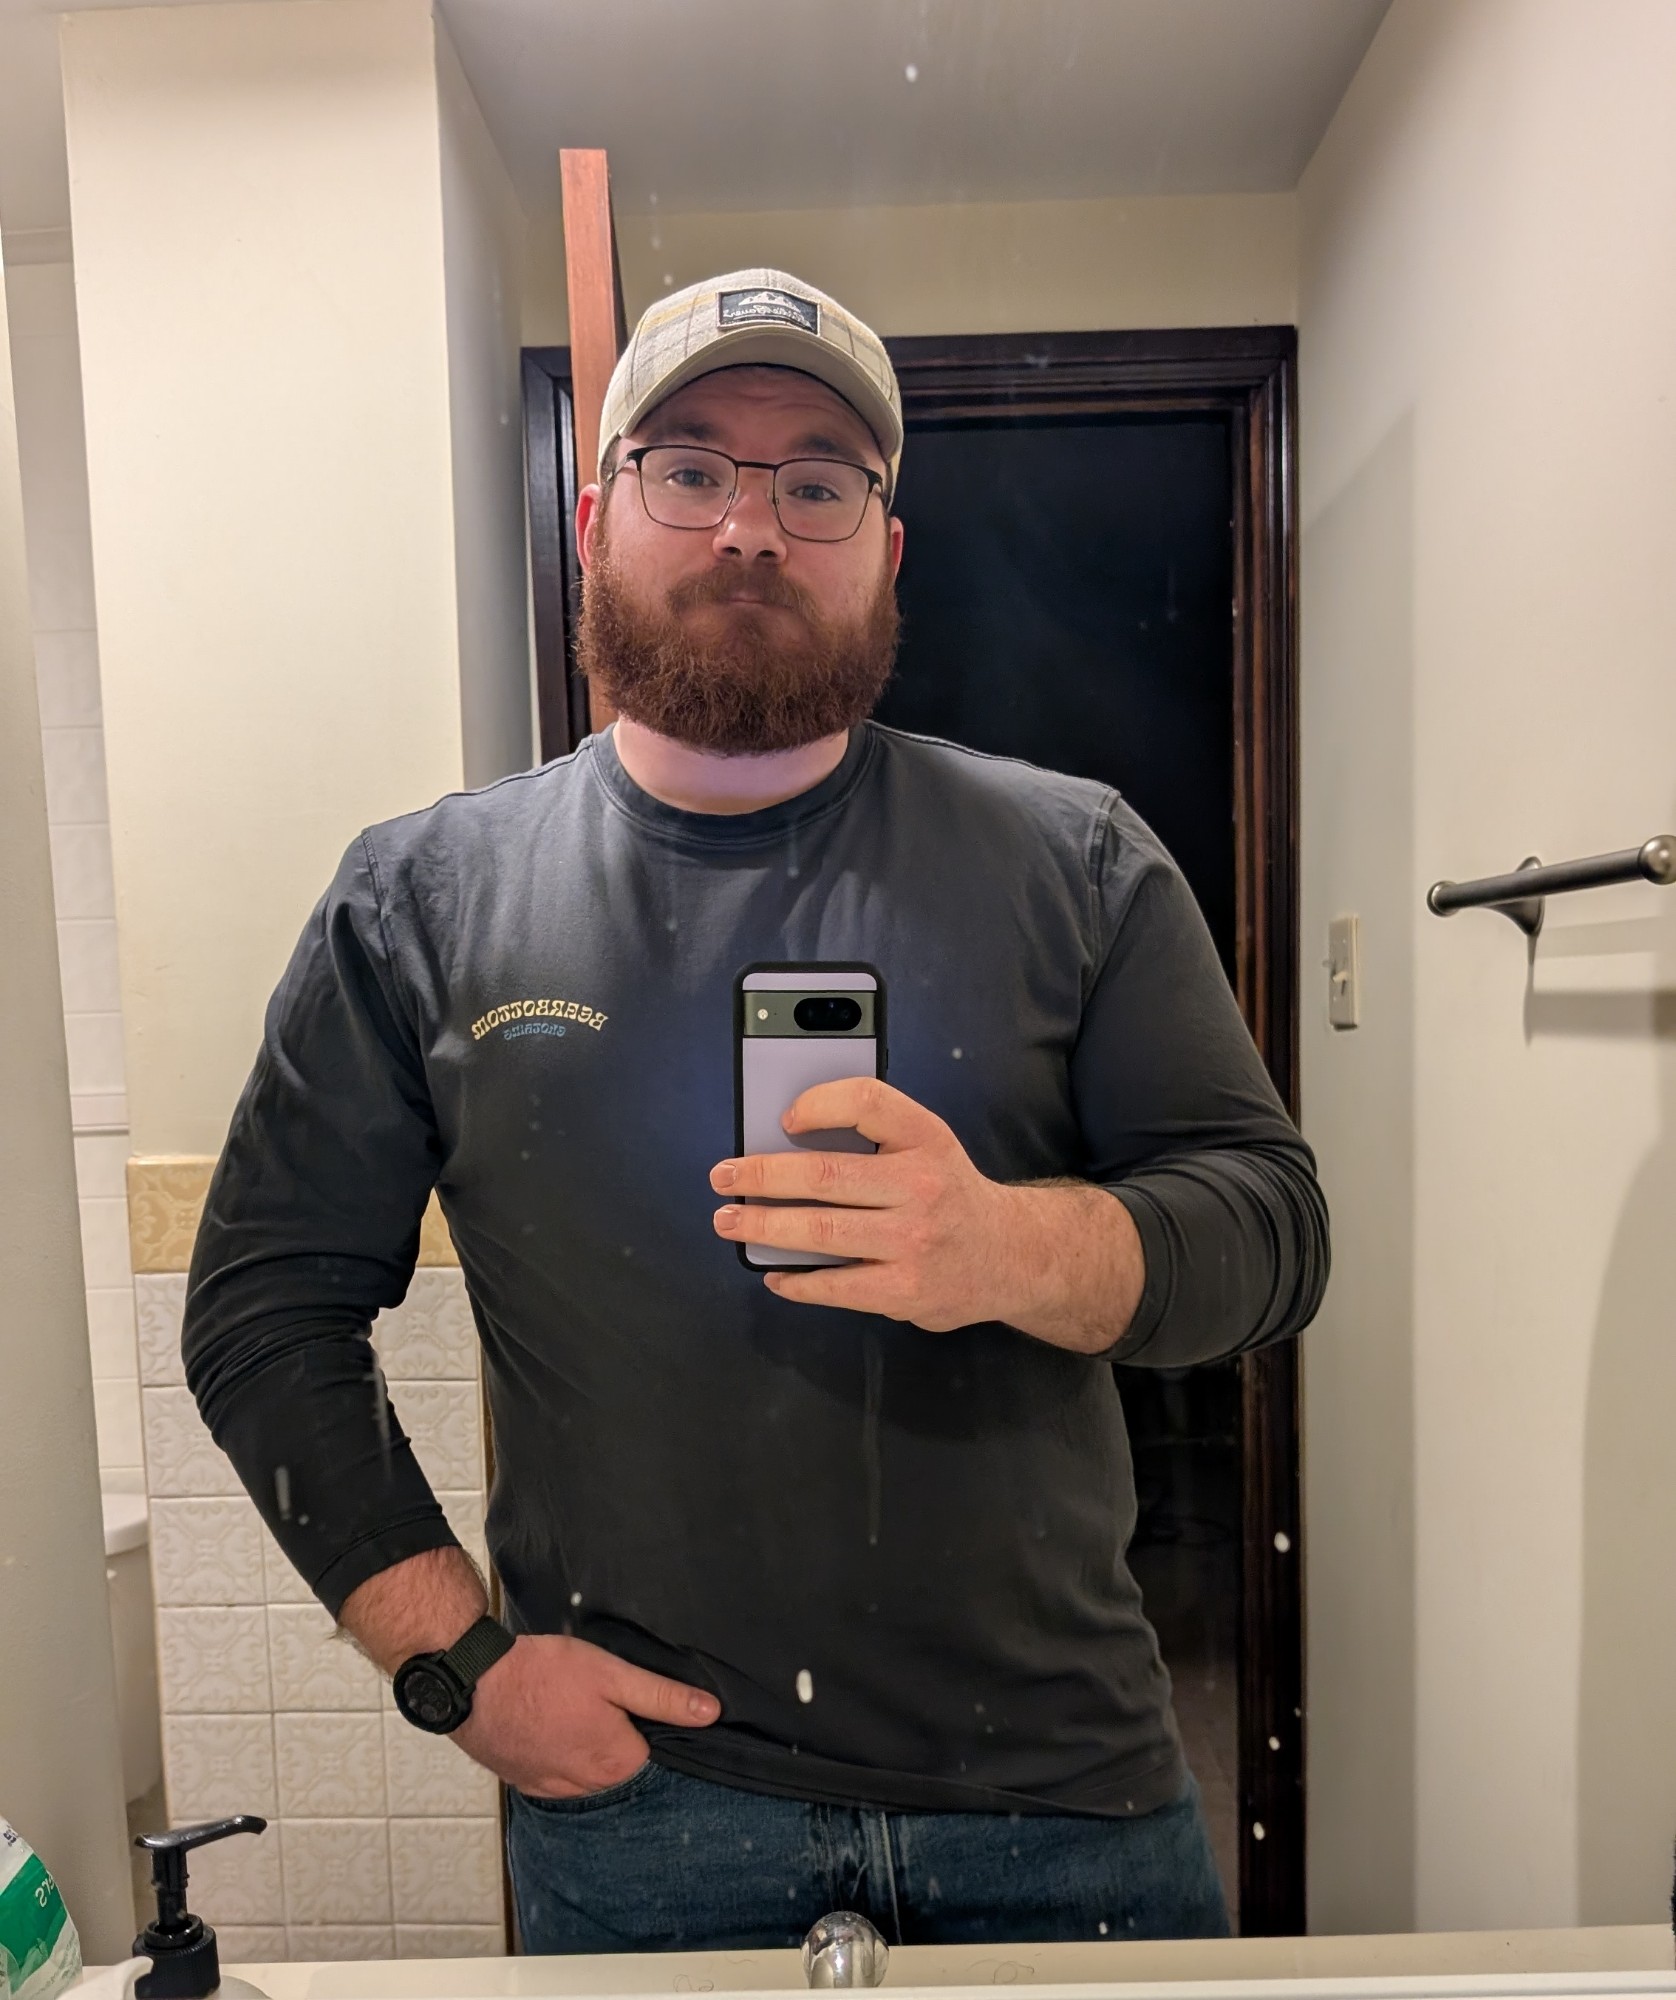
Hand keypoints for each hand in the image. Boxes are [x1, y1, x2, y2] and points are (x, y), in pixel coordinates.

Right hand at [453, 1633, 719, 1797]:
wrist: (473, 1683)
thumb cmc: (544, 1673)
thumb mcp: (612, 1674)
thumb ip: (662, 1697)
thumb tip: (711, 1714)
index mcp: (618, 1761)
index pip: (653, 1749)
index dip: (645, 1719)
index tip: (629, 1698)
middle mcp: (589, 1786)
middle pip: (620, 1762)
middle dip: (617, 1735)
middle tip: (596, 1698)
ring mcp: (553, 1788)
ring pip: (588, 1770)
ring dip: (586, 1746)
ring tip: (570, 1710)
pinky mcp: (525, 1782)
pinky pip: (557, 1773)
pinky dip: (558, 1754)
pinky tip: (548, 1725)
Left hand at [706, 1078, 1039, 1330]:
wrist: (1011, 1255)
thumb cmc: (949, 1193)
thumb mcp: (928, 1144)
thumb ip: (873, 1135)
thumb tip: (786, 1142)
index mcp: (926, 1137)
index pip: (867, 1102)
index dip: (818, 1105)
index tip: (784, 1119)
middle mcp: (922, 1185)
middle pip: (826, 1174)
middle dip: (762, 1176)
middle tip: (724, 1177)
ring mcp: (913, 1241)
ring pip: (821, 1231)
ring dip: (764, 1227)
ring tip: (730, 1223)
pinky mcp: (904, 1290)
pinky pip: (835, 1286)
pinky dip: (796, 1281)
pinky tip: (774, 1273)